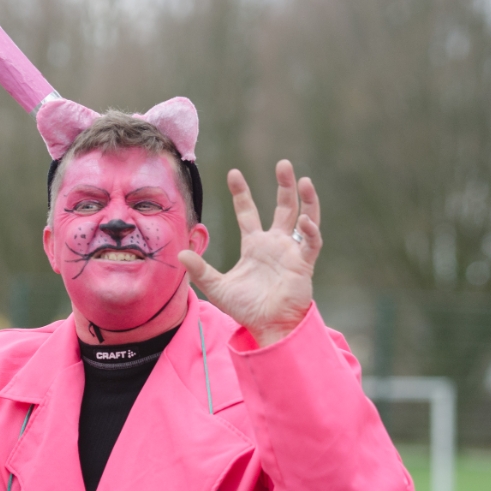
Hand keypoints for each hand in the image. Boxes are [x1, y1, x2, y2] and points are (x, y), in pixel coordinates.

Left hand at [178, 160, 320, 347]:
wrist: (267, 327)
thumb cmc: (246, 308)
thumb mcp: (217, 287)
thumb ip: (200, 270)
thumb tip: (180, 253)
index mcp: (255, 244)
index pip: (248, 212)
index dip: (242, 193)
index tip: (233, 173)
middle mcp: (275, 243)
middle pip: (282, 207)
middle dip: (284, 185)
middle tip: (283, 163)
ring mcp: (291, 252)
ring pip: (304, 218)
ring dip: (306, 199)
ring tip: (305, 180)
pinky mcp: (303, 264)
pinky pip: (311, 243)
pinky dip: (310, 231)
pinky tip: (304, 221)